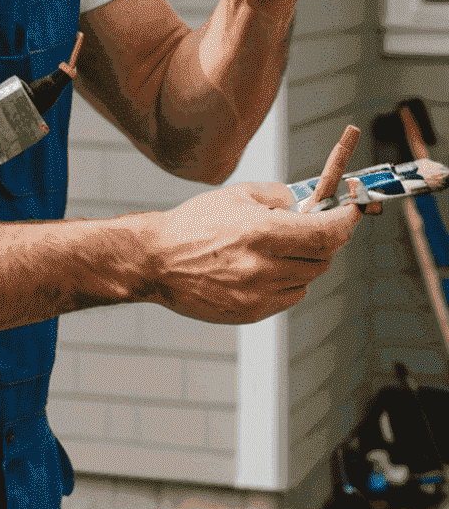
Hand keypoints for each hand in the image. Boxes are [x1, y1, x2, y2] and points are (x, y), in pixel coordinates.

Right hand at [141, 181, 360, 323]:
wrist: (156, 260)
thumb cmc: (192, 225)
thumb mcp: (233, 196)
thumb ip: (275, 196)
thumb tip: (304, 203)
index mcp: (261, 232)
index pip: (326, 233)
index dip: (346, 224)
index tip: (352, 215)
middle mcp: (264, 266)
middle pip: (322, 259)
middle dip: (322, 243)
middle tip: (311, 231)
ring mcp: (259, 293)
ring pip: (306, 280)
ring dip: (301, 264)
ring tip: (272, 251)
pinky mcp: (252, 312)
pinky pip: (288, 297)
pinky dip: (285, 283)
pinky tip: (260, 270)